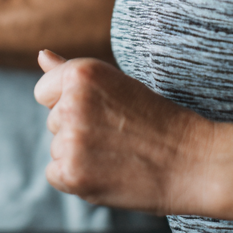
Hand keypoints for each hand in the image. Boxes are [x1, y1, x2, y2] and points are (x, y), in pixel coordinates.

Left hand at [33, 50, 212, 214]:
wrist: (191, 160)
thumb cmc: (155, 117)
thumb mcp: (115, 82)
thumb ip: (70, 70)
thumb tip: (42, 54)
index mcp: (82, 72)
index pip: (44, 90)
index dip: (70, 103)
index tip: (100, 110)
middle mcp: (71, 102)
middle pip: (53, 121)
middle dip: (77, 129)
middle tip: (118, 133)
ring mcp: (70, 139)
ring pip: (57, 148)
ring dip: (79, 154)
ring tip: (117, 152)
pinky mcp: (72, 173)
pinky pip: (56, 174)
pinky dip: (77, 179)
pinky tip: (109, 172)